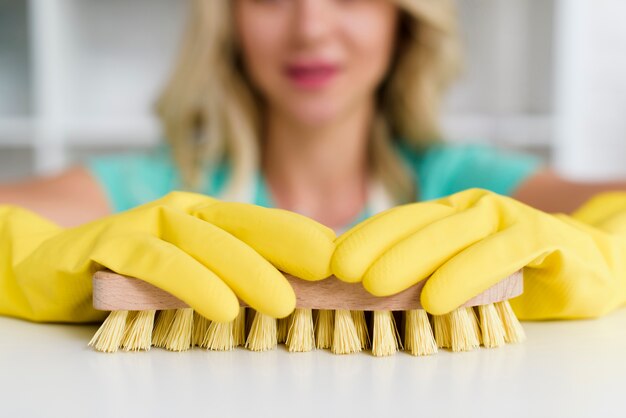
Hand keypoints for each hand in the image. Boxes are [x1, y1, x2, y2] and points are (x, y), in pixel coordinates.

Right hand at [0, 191, 334, 322]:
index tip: (343, 256)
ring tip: (285, 303)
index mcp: (206, 217)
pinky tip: (223, 307)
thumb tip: (298, 285)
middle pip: (244, 226)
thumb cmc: (134, 273)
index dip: (303, 236)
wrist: (54, 266)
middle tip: (330, 273)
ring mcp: (146, 223)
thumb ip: (232, 270)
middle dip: (290, 247)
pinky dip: (193, 283)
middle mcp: (181, 213)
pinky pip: (158, 263)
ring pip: (206, 243)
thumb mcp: (192, 270)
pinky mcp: (112, 245)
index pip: (263, 222)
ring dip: (249, 271)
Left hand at [332, 188, 625, 319]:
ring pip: (451, 235)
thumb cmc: (509, 273)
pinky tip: (437, 300)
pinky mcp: (537, 234)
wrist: (583, 263)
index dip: (363, 239)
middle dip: (375, 247)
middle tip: (341, 272)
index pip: (397, 222)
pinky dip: (466, 275)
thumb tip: (359, 288)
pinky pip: (498, 254)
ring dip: (410, 260)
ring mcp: (503, 216)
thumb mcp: (458, 271)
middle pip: (416, 223)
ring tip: (376, 287)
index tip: (329, 262)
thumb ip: (421, 273)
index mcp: (446, 214)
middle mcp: (469, 208)